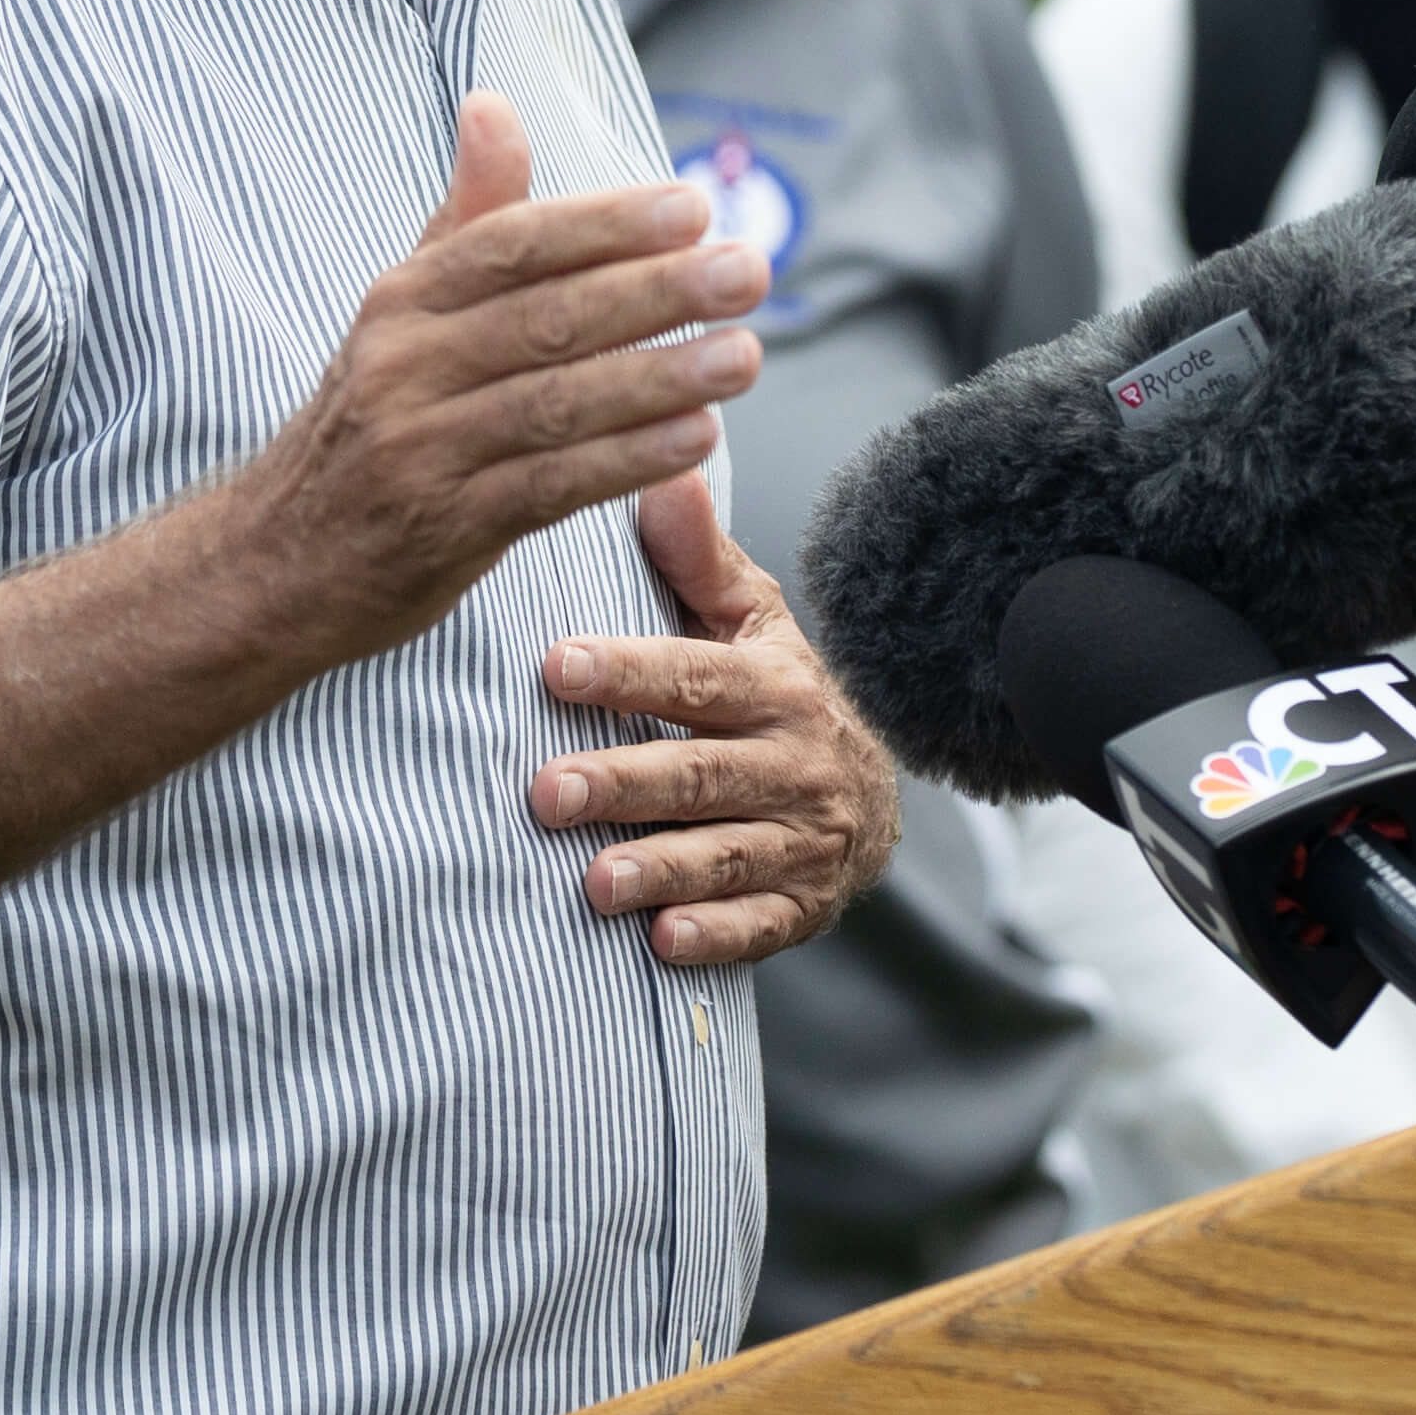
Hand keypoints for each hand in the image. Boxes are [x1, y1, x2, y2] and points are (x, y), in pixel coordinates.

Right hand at [218, 90, 767, 674]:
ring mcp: (420, 449)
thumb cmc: (366, 420)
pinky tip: (696, 440)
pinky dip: (626, 462)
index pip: (513, 244)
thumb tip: (493, 103)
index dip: (605, 223)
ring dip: (659, 378)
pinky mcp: (442, 529)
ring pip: (556, 404)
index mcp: (401, 300)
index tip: (693, 205)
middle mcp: (403, 366)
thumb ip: (465, 216)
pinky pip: (549, 487)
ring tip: (745, 356)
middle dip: (657, 291)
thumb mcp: (399, 313)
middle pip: (547, 318)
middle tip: (748, 271)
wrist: (276, 559)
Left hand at [529, 464, 898, 966]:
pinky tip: (663, 941)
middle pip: (702, 772)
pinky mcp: (801, 905)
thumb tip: (661, 473)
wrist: (868, 799)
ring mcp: (801, 838)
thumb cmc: (777, 695)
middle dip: (625, 783)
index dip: (628, 671)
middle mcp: (793, 760)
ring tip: (594, 882)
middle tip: (546, 792)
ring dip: (660, 868)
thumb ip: (699, 559)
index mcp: (774, 684)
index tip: (556, 666)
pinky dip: (716, 934)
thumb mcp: (752, 622)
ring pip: (726, 852)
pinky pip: (760, 924)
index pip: (694, 675)